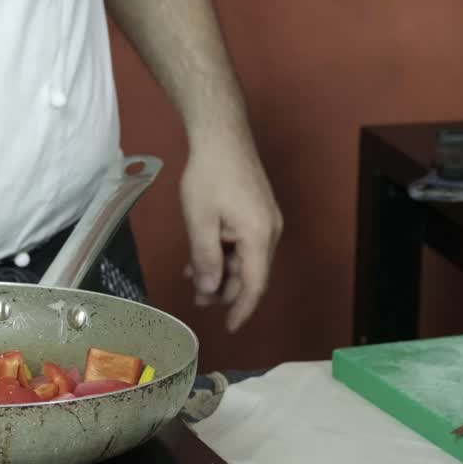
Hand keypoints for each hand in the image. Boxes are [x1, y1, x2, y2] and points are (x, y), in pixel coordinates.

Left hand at [180, 146, 281, 331]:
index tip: (230, 328)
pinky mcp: (257, 212)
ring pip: (244, 259)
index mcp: (259, 237)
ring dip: (220, 271)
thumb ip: (205, 258)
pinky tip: (198, 257)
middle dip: (224, 290)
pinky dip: (222, 253)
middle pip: (250, 274)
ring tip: (192, 278)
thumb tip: (209, 290)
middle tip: (196, 299)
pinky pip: (242, 243)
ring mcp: (265, 221)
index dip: (242, 309)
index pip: (255, 285)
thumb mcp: (200, 221)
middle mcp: (270, 232)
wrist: (222, 135)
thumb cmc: (209, 176)